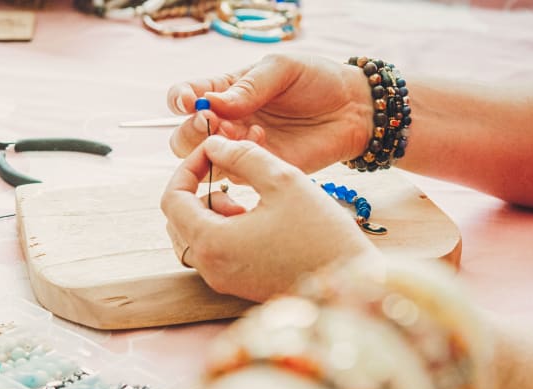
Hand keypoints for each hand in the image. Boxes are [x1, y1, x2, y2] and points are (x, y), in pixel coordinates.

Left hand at [161, 136, 377, 302]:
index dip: (186, 168)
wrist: (353, 283)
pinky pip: (215, 253)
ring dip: (211, 211)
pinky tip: (257, 218)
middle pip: (177, 221)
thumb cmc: (322, 233)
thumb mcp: (283, 180)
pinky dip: (224, 230)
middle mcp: (210, 268)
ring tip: (248, 198)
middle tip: (228, 172)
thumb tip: (215, 144)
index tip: (211, 152)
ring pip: (195, 237)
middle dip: (196, 190)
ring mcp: (223, 281)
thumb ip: (242, 156)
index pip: (172, 199)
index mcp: (212, 243)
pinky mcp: (239, 286)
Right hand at [167, 54, 372, 175]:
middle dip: (192, 131)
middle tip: (211, 122)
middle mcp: (227, 123)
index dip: (180, 100)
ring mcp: (241, 149)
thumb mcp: (281, 69)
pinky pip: (236, 174)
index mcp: (224, 91)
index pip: (184, 97)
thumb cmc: (316, 80)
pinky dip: (243, 159)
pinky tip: (265, 139)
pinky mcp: (260, 170)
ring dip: (214, 148)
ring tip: (241, 131)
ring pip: (204, 161)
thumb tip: (212, 103)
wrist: (352, 109)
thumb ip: (247, 86)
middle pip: (183, 138)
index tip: (191, 101)